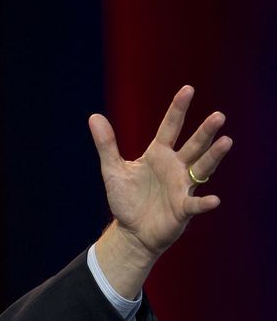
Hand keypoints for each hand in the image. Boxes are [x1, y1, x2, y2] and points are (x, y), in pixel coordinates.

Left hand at [90, 86, 230, 261]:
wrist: (131, 231)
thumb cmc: (126, 199)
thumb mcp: (113, 170)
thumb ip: (106, 144)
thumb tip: (94, 116)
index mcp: (158, 154)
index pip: (170, 127)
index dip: (178, 109)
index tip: (188, 89)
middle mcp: (175, 167)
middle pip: (193, 145)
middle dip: (205, 132)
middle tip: (218, 116)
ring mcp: (181, 187)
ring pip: (201, 168)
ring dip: (213, 156)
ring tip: (226, 142)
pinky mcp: (182, 209)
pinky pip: (195, 204)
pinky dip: (204, 202)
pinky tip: (213, 200)